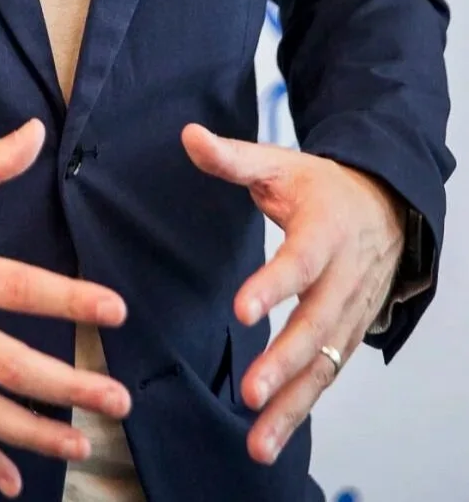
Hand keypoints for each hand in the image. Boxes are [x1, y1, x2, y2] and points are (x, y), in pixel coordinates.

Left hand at [182, 125, 404, 466]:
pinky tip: (272, 434)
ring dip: (292, 403)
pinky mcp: (348, 336)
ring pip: (325, 365)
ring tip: (259, 440)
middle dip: (284, 363)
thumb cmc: (322, 188)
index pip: (299, 261)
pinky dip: (302, 408)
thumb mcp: (280, 163)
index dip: (273, 285)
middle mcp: (343, 280)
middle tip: (251, 393)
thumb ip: (232, 157)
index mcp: (325, 233)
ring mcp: (350, 313)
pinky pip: (327, 377)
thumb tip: (189, 135)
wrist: (386, 206)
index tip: (242, 310)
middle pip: (316, 326)